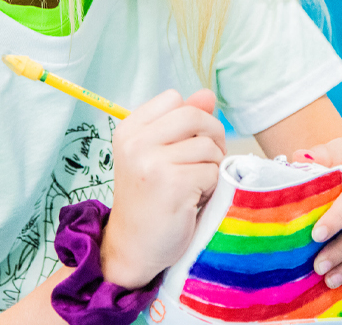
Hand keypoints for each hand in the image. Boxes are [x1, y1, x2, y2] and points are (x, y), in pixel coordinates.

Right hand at [100, 89, 225, 288]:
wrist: (133, 248)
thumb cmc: (151, 197)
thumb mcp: (159, 152)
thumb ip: (183, 121)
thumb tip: (207, 93)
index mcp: (129, 130)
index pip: (174, 98)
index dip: (191, 118)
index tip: (187, 142)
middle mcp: (136, 143)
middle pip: (194, 116)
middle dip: (212, 136)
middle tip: (206, 161)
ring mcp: (152, 163)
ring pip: (208, 146)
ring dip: (212, 167)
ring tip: (194, 185)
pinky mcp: (173, 185)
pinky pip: (212, 172)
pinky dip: (211, 187)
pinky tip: (193, 200)